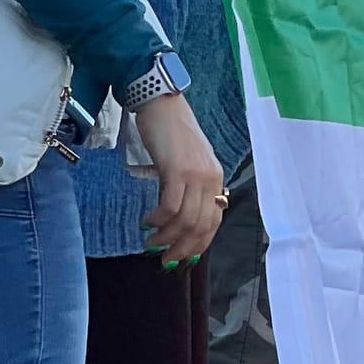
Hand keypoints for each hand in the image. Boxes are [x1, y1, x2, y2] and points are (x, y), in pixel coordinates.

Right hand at [135, 93, 227, 264]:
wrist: (161, 104)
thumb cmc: (170, 133)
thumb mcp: (187, 163)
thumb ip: (188, 188)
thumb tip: (178, 220)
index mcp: (215, 179)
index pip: (213, 222)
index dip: (198, 244)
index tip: (182, 258)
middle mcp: (210, 179)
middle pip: (200, 226)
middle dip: (181, 248)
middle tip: (163, 259)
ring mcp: (196, 174)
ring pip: (185, 220)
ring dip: (167, 237)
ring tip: (151, 243)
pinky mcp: (177, 169)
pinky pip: (170, 205)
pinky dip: (158, 220)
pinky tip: (147, 222)